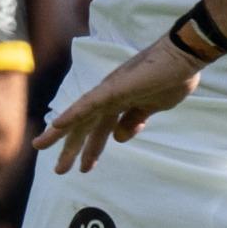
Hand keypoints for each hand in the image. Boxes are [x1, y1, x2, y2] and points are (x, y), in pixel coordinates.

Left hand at [33, 34, 206, 173]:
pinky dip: (73, 113)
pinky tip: (57, 125)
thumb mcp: (154, 108)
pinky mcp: (115, 87)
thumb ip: (134, 120)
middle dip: (72, 148)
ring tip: (40, 147)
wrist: (186, 57)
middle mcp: (109, 97)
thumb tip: (118, 138)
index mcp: (120, 103)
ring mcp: (110, 92)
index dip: (92, 148)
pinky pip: (90, 103)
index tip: (84, 167)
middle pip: (85, 125)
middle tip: (59, 170)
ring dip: (60, 134)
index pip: (100, 128)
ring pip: (80, 116)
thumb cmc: (173, 78)